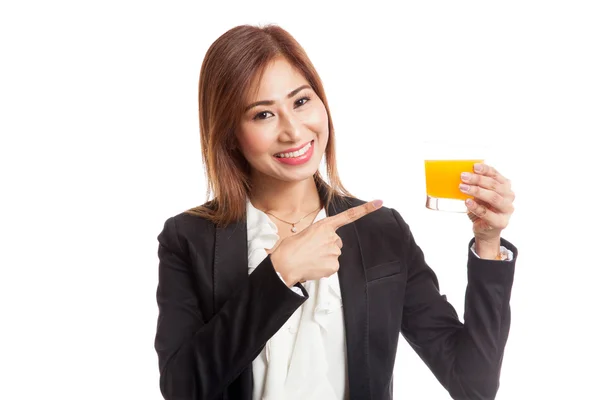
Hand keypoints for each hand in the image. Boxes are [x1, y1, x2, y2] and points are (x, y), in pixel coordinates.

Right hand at [268, 200, 382, 285]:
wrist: (285, 264)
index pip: (349, 215)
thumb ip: (319, 236)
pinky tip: (313, 266)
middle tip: (312, 250)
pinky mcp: (334, 265)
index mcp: (324, 225)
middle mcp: (332, 237)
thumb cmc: (290, 249)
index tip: (379, 203)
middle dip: (327, 246)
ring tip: (310, 258)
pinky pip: (332, 267)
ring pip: (333, 255)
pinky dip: (324, 268)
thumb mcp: (304, 234)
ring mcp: (334, 251)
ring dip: (324, 257)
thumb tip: (323, 247)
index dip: (366, 209)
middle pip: (337, 242)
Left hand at [459, 163, 514, 249]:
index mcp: (505, 186)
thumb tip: (464, 174)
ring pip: (493, 198)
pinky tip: (467, 202)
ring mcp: (506, 210)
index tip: (473, 166)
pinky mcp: (500, 222)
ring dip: (477, 191)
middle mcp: (509, 196)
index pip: (496, 175)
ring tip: (463, 188)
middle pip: (494, 185)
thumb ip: (478, 185)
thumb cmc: (483, 208)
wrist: (485, 229)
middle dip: (478, 179)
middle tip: (463, 177)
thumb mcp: (480, 194)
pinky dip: (476, 207)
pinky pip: (487, 213)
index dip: (485, 170)